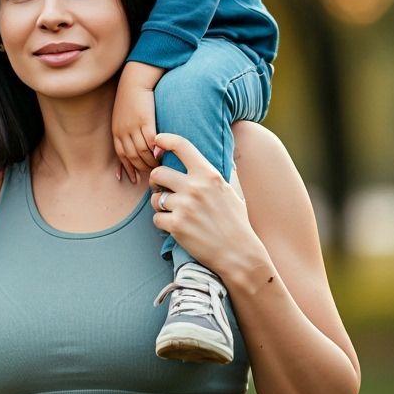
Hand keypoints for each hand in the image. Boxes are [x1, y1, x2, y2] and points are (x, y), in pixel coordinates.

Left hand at [112, 76, 157, 183]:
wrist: (135, 79)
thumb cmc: (131, 97)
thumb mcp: (122, 116)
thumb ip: (125, 130)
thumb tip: (130, 143)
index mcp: (116, 131)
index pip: (121, 155)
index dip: (128, 169)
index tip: (135, 179)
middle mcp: (123, 131)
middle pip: (133, 156)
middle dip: (142, 168)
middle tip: (152, 175)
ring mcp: (134, 126)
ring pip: (142, 152)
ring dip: (151, 162)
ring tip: (160, 167)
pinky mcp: (146, 120)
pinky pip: (151, 141)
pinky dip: (156, 151)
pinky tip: (162, 156)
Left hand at [148, 132, 261, 274]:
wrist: (239, 254)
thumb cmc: (237, 223)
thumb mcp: (233, 191)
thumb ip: (223, 172)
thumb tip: (227, 153)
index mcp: (209, 175)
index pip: (182, 146)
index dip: (165, 140)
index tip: (157, 141)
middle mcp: (195, 187)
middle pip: (158, 173)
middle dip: (156, 181)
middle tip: (162, 189)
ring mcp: (184, 206)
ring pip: (155, 198)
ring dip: (159, 205)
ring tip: (174, 212)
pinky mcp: (176, 226)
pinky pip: (156, 219)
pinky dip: (163, 223)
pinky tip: (176, 227)